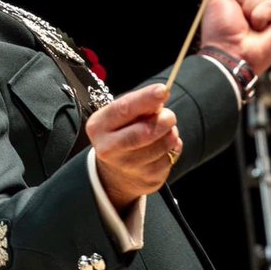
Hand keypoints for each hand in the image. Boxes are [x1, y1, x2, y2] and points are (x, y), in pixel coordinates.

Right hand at [86, 84, 182, 210]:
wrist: (115, 173)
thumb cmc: (121, 134)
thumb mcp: (121, 116)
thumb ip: (138, 105)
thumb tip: (160, 97)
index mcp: (98, 126)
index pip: (124, 109)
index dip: (145, 99)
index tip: (163, 90)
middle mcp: (108, 148)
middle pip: (143, 132)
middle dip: (163, 121)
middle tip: (170, 116)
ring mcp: (126, 167)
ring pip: (160, 146)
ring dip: (170, 135)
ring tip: (165, 130)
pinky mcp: (146, 179)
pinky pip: (168, 159)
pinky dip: (172, 149)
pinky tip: (164, 147)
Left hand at [200, 0, 270, 74]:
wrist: (229, 51)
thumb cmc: (220, 28)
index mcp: (238, 1)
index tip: (231, 2)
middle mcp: (253, 7)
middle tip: (239, 16)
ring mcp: (267, 16)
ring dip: (252, 8)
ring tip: (248, 24)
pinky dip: (262, 16)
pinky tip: (258, 29)